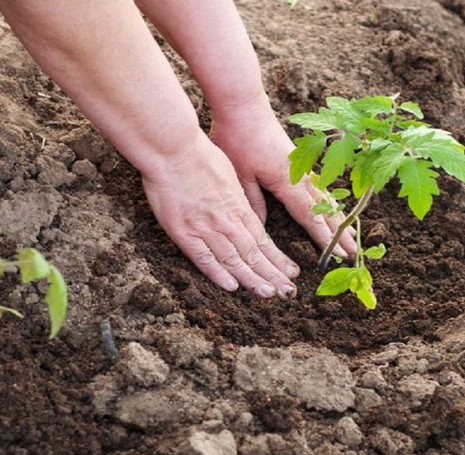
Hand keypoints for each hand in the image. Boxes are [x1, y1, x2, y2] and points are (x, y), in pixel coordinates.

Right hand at [141, 129, 298, 296]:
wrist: (173, 150)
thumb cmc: (199, 156)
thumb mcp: (229, 174)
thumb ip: (237, 197)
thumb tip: (244, 210)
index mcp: (238, 206)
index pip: (262, 239)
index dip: (278, 258)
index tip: (292, 272)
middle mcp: (226, 221)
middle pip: (253, 253)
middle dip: (273, 274)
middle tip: (288, 291)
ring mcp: (205, 228)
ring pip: (234, 260)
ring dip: (252, 279)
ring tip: (269, 293)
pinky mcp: (184, 232)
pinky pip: (204, 258)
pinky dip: (218, 274)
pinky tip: (233, 287)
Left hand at [210, 104, 357, 256]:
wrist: (243, 104)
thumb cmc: (238, 137)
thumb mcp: (240, 174)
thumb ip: (253, 202)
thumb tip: (262, 229)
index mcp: (286, 181)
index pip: (309, 215)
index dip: (322, 237)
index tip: (335, 254)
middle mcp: (300, 175)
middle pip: (325, 208)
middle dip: (339, 232)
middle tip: (353, 253)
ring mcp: (302, 166)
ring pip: (326, 197)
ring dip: (338, 217)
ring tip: (349, 235)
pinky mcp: (298, 159)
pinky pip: (320, 185)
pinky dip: (329, 201)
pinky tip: (332, 208)